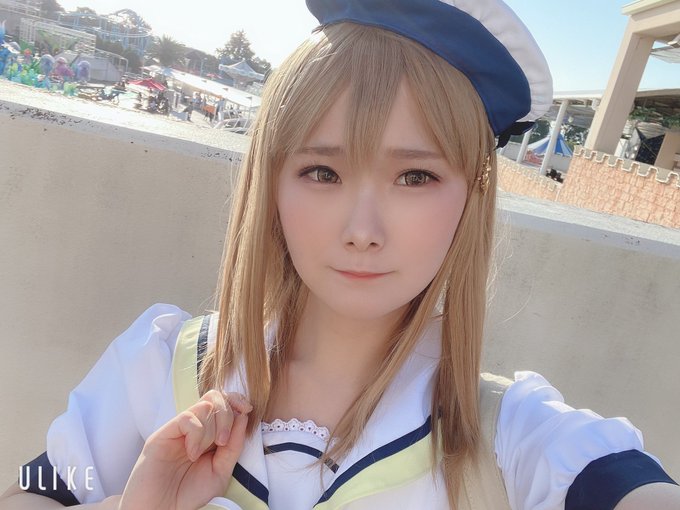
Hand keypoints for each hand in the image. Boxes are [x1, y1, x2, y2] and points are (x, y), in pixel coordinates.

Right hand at [119, 390, 251, 509]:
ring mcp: (178, 429)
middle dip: (227, 416)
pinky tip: (191, 453)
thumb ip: (234, 445)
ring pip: (204, 406)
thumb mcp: (221, 471)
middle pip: (216, 398)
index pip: (224, 402)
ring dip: (211, 430)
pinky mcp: (163, 433)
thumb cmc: (189, 495)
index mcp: (209, 434)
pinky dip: (196, 435)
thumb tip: (244, 415)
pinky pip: (188, 418)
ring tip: (201, 454)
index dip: (237, 401)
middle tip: (222, 443)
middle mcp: (194, 428)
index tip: (247, 410)